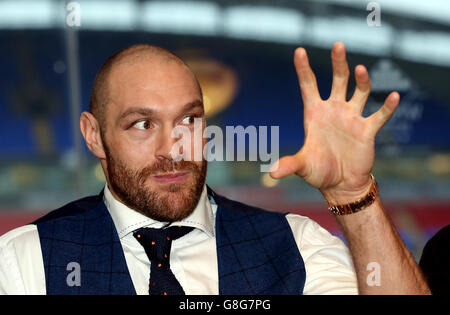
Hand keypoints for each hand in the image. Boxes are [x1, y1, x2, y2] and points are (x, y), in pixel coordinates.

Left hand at [270, 42, 399, 203]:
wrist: (340, 184)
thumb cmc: (319, 172)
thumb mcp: (303, 166)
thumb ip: (290, 165)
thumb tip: (272, 173)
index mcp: (314, 113)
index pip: (308, 85)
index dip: (303, 68)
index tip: (299, 50)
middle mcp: (334, 110)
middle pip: (338, 80)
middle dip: (338, 63)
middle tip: (338, 45)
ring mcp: (352, 118)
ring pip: (359, 92)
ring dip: (361, 80)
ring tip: (359, 70)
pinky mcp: (367, 130)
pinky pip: (379, 116)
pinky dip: (388, 107)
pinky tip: (394, 96)